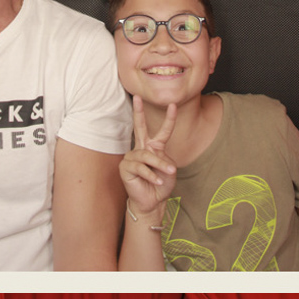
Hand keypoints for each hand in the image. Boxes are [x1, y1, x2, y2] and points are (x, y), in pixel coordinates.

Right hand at [121, 98, 176, 217]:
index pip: (162, 132)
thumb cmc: (161, 184)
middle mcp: (141, 149)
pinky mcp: (125, 168)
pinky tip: (156, 181)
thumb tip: (152, 155)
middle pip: (140, 127)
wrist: (152, 201)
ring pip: (147, 156)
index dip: (169, 119)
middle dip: (139, 112)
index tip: (173, 104)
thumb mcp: (168, 169)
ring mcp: (132, 157)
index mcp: (153, 147)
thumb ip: (162, 159)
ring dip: (160, 165)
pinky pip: (140, 167)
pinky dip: (151, 175)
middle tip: (137, 97)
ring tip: (169, 173)